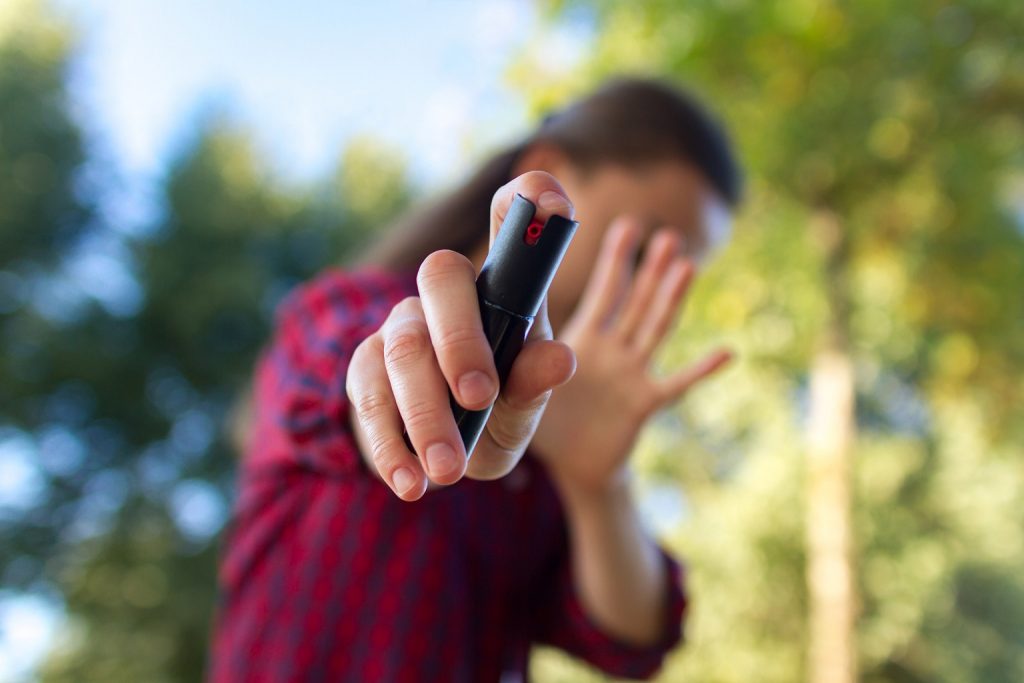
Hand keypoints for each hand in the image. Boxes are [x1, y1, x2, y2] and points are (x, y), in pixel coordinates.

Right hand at [346, 172, 577, 500]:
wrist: (441, 456)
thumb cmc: (495, 417)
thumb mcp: (523, 410)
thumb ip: (536, 384)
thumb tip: (560, 359)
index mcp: (503, 292)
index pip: (512, 223)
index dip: (528, 202)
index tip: (548, 198)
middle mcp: (449, 297)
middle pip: (441, 272)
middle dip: (459, 336)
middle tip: (480, 397)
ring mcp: (402, 327)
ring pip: (401, 345)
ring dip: (426, 412)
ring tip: (450, 470)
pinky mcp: (364, 368)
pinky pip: (366, 393)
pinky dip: (390, 442)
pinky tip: (412, 482)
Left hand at [531, 216, 732, 494]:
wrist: (571, 466)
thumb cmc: (548, 420)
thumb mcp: (529, 386)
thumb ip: (530, 366)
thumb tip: (540, 344)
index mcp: (583, 340)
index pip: (603, 293)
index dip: (616, 261)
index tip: (626, 226)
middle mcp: (613, 351)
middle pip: (635, 303)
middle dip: (649, 270)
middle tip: (666, 236)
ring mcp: (631, 374)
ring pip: (653, 331)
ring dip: (670, 300)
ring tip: (686, 265)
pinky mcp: (642, 404)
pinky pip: (674, 386)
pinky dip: (699, 371)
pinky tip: (726, 353)